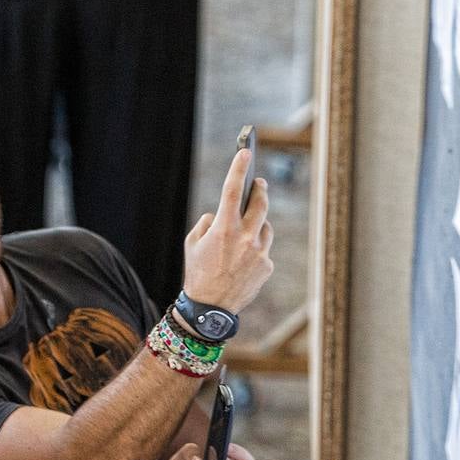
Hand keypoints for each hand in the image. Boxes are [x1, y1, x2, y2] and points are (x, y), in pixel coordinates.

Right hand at [182, 148, 273, 312]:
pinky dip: (255, 250)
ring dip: (258, 224)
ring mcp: (259, 252)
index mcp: (223, 228)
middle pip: (260, 204)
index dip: (239, 168)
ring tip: (246, 232)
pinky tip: (243, 262)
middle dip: (260, 190)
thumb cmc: (197, 272)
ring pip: (265, 227)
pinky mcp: (267, 266)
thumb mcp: (192, 243)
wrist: (210, 308)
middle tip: (259, 183)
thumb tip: (219, 216)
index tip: (245, 151)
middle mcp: (245, 237)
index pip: (232, 190)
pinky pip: (264, 249)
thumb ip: (206, 223)